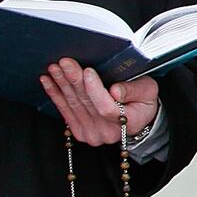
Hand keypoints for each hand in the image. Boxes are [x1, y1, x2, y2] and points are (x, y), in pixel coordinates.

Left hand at [41, 59, 158, 144]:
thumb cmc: (143, 102)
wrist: (138, 119)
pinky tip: (48, 82)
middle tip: (65, 63)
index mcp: (127, 122)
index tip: (88, 71)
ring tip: (55, 68)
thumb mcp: (148, 91)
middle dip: (74, 80)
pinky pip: (65, 111)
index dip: (95, 90)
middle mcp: (106, 132)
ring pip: (73, 105)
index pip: (106, 107)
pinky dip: (55, 94)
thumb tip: (115, 90)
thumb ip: (134, 90)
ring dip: (61, 85)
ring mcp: (90, 133)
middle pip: (86, 104)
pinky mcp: (79, 131)